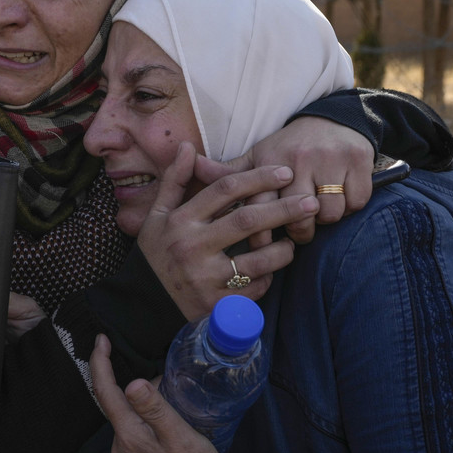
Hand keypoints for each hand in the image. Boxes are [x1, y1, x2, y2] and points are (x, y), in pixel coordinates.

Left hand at [90, 334, 224, 452]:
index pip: (105, 391)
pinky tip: (163, 438)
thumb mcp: (181, 437)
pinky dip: (142, 432)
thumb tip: (134, 382)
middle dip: (137, 391)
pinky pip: (130, 444)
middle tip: (166, 386)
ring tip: (172, 417)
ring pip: (127, 425)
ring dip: (142, 415)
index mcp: (129, 435)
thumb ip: (156, 409)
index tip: (100, 340)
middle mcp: (118, 450)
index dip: (100, 362)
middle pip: (119, 407)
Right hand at [139, 143, 317, 320]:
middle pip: (248, 220)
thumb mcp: (157, 216)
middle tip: (310, 201)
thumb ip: (174, 181)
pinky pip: (254, 289)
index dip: (257, 178)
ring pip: (258, 260)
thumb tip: (187, 146)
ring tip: (293, 242)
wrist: (141, 306)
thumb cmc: (155, 254)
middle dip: (284, 208)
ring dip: (282, 250)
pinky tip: (270, 271)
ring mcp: (205, 278)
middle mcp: (192, 247)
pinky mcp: (215, 304)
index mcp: (181, 221)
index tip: (283, 172)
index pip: (225, 190)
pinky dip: (267, 279)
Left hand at [213, 116, 373, 243]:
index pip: (261, 209)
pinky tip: (342, 198)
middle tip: (297, 234)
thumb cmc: (289, 146)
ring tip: (319, 215)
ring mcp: (330, 159)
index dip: (261, 235)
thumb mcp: (257, 155)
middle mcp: (299, 158)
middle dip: (298, 233)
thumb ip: (227, 172)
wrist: (334, 118)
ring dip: (326, 221)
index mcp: (269, 160)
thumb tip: (193, 166)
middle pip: (298, 218)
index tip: (263, 245)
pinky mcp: (358, 161)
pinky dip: (351, 206)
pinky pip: (355, 202)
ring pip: (329, 213)